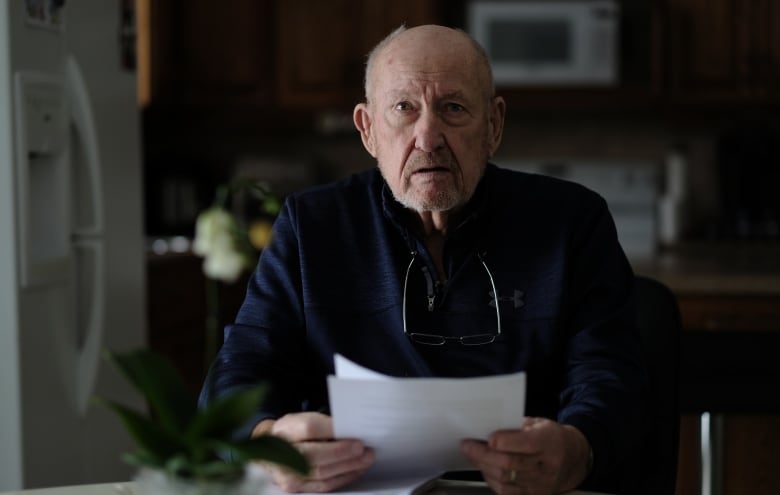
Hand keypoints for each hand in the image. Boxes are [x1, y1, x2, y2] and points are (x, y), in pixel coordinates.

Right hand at [253, 412, 374, 492]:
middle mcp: (282, 453)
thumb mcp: (302, 419)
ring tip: (365, 460)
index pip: (309, 429)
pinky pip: (323, 486)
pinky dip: (342, 478)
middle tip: (364, 449)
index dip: (333, 431)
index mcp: (285, 429)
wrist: (269, 450)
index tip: (354, 432)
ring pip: (322, 473)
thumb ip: (323, 423)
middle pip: (316, 455)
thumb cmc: (292, 432)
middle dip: (344, 453)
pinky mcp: (295, 487)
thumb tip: (351, 429)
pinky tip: (355, 470)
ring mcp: (287, 474)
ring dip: (348, 467)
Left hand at [460, 417, 589, 494]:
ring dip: (484, 467)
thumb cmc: (552, 438)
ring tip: (473, 456)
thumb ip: (517, 426)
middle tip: (468, 446)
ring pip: (505, 479)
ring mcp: (541, 484)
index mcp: (549, 442)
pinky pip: (507, 492)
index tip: (487, 436)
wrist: (575, 459)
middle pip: (509, 464)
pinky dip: (492, 480)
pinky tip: (485, 469)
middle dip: (483, 455)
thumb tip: (489, 427)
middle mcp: (546, 466)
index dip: (502, 441)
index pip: (524, 444)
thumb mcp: (540, 423)